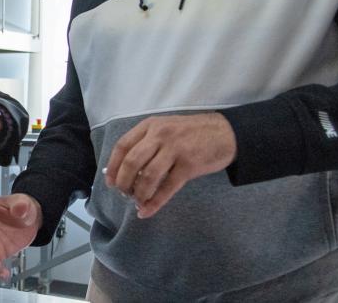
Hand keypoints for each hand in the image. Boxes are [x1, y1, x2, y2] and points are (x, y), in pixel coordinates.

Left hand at [103, 113, 236, 218]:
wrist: (226, 133)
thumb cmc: (192, 132)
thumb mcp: (166, 128)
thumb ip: (147, 143)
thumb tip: (125, 170)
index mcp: (150, 125)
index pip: (122, 146)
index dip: (113, 167)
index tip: (110, 182)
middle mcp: (160, 135)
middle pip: (132, 162)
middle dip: (124, 183)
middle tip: (125, 194)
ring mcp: (175, 149)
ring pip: (147, 177)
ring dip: (139, 194)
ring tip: (138, 201)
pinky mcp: (189, 165)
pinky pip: (166, 188)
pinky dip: (154, 203)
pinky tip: (146, 211)